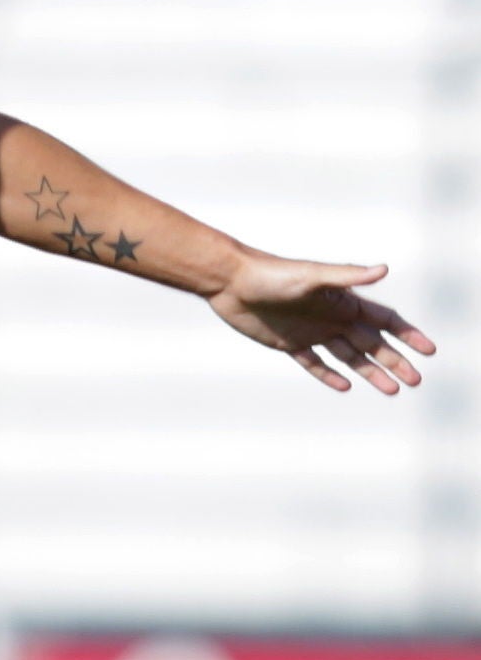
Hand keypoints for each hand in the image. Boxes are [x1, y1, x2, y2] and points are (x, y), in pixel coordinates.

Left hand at [209, 253, 435, 393]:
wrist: (230, 281)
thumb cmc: (271, 273)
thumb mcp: (311, 275)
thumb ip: (347, 276)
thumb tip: (384, 269)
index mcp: (344, 301)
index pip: (385, 321)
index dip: (408, 335)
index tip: (428, 351)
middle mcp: (333, 317)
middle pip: (372, 344)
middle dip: (396, 361)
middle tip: (416, 381)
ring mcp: (312, 331)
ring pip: (349, 357)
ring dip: (371, 372)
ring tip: (393, 391)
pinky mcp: (289, 342)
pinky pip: (314, 363)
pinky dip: (329, 374)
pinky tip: (345, 386)